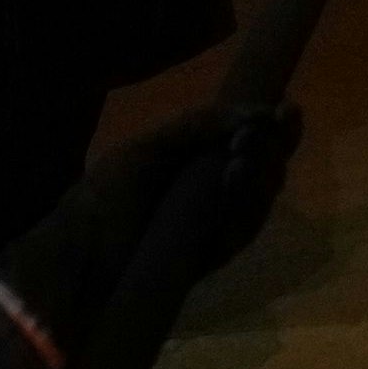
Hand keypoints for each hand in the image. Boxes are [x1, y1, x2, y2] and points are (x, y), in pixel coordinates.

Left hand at [0, 103, 303, 362]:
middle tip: (255, 139)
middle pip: (265, 167)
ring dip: (260, 176)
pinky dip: (246, 207)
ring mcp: (214, 225)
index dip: (274, 126)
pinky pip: (245, 230)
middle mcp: (210, 191)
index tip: (288, 109)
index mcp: (194, 161)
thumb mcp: (148, 150)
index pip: (250, 140)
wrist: (79, 259)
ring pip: (260, 198)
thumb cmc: (105, 198)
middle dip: (271, 149)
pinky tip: (232, 184)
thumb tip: (259, 112)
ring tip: (240, 159)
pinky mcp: (213, 255)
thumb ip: (200, 125)